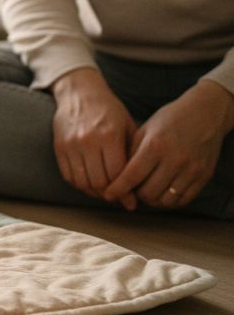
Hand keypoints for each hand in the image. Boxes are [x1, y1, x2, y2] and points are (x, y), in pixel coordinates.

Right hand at [50, 68, 137, 207]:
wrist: (80, 92)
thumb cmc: (109, 110)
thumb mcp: (128, 126)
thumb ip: (132, 154)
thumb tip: (137, 185)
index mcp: (109, 135)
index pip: (117, 174)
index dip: (125, 191)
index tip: (130, 201)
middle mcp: (88, 141)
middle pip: (99, 182)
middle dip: (110, 194)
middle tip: (117, 198)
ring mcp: (71, 144)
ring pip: (82, 182)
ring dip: (94, 192)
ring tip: (103, 192)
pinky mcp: (59, 147)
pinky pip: (68, 176)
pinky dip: (80, 184)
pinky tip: (89, 183)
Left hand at [104, 80, 233, 209]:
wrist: (206, 113)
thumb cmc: (170, 119)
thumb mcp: (145, 129)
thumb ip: (131, 152)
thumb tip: (116, 176)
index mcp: (155, 146)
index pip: (131, 176)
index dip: (117, 189)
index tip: (108, 195)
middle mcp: (175, 160)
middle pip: (148, 193)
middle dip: (135, 194)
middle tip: (131, 189)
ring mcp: (192, 170)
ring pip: (165, 200)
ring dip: (152, 200)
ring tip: (147, 191)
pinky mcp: (204, 176)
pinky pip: (183, 200)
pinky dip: (170, 201)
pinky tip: (163, 193)